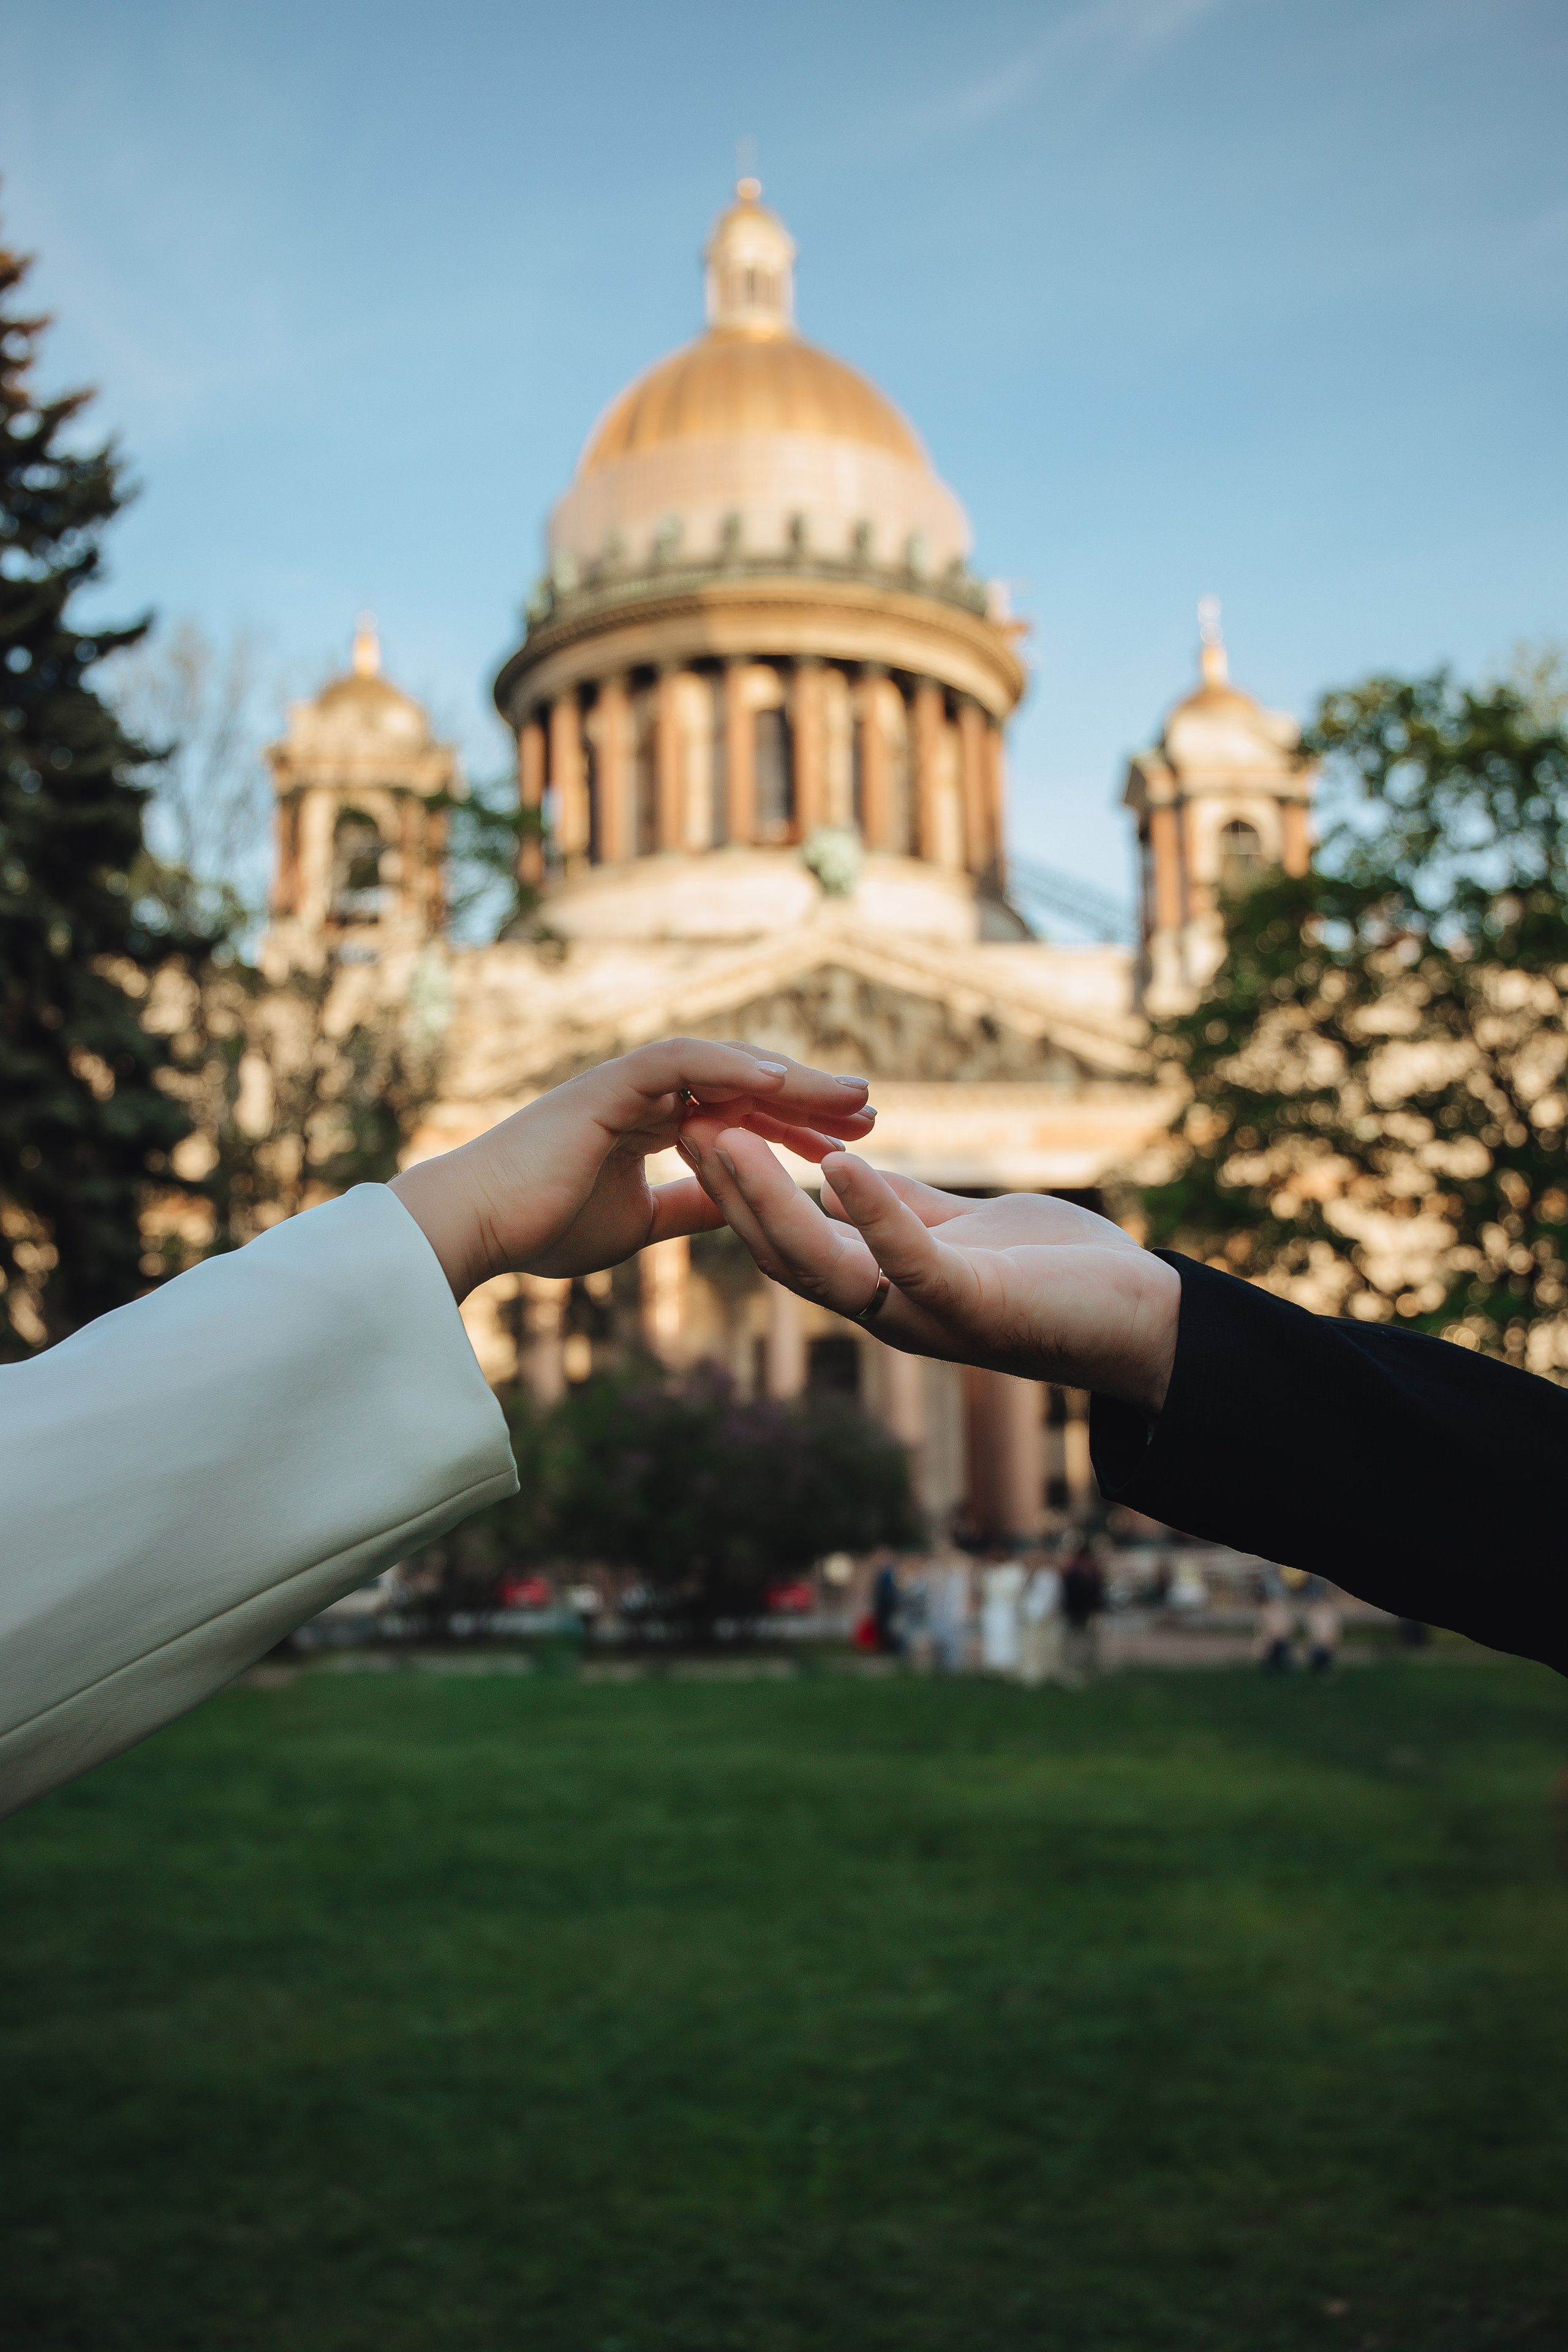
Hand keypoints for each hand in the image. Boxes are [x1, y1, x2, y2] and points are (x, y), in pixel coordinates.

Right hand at [390, 1041, 873, 1300]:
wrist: (477, 1230)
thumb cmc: (542, 1227)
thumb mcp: (640, 1222)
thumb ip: (689, 1204)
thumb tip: (740, 1206)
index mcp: (650, 1121)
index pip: (740, 1114)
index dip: (794, 1126)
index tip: (848, 1144)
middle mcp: (644, 1093)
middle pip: (743, 1084)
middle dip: (808, 1098)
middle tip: (869, 1111)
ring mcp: (626, 1083)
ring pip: (724, 1067)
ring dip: (787, 1080)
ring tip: (845, 1097)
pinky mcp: (608, 1085)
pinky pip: (679, 1063)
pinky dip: (729, 1068)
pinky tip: (779, 1081)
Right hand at [675, 1122, 1180, 1415]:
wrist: (1144, 1320)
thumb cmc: (1058, 1273)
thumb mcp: (960, 1228)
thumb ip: (902, 1207)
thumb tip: (842, 1176)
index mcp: (882, 1285)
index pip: (785, 1239)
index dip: (735, 1188)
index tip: (697, 1128)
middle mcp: (890, 1308)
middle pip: (781, 1254)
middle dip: (728, 1191)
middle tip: (683, 1125)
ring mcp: (927, 1314)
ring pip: (823, 1265)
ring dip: (771, 1202)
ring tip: (729, 1140)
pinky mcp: (975, 1306)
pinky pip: (910, 1261)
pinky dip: (872, 1214)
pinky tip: (837, 1164)